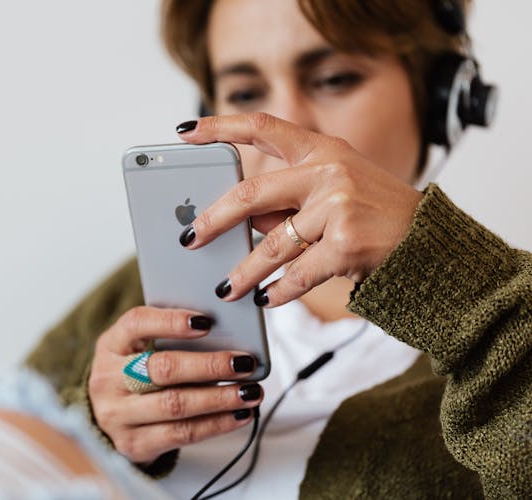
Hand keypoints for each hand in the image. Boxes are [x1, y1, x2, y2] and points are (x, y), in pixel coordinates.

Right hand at [88, 306, 262, 464]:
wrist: (109, 423)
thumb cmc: (135, 376)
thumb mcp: (138, 350)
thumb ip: (169, 338)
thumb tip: (226, 332)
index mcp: (110, 346)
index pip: (136, 324)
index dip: (171, 322)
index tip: (206, 322)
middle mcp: (108, 380)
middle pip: (162, 369)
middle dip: (209, 365)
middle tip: (243, 362)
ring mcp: (117, 416)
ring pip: (175, 405)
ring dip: (219, 398)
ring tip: (251, 391)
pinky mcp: (134, 444)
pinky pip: (181, 434)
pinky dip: (216, 424)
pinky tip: (239, 415)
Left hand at [177, 112, 422, 306]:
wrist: (431, 246)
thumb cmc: (376, 216)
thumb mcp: (334, 193)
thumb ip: (288, 202)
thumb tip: (237, 222)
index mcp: (322, 149)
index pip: (263, 127)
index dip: (220, 125)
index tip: (184, 129)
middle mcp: (328, 170)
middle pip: (251, 193)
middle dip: (213, 220)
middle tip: (190, 239)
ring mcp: (338, 206)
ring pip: (270, 244)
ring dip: (243, 272)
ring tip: (225, 288)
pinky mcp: (346, 243)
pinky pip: (296, 274)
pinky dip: (278, 292)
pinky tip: (265, 300)